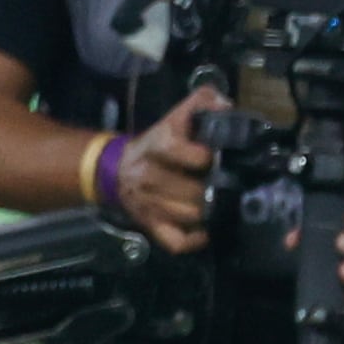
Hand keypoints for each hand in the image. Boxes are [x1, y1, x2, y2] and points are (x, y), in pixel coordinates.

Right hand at [113, 84, 225, 252]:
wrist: (116, 172)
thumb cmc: (155, 144)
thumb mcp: (174, 117)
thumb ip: (201, 101)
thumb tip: (226, 105)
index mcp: (157, 146)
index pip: (177, 150)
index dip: (202, 156)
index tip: (215, 154)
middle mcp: (150, 177)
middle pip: (193, 191)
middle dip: (214, 188)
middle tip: (228, 184)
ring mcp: (150, 205)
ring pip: (189, 216)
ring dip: (209, 211)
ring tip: (221, 203)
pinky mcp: (152, 226)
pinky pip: (176, 242)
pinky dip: (194, 239)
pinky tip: (205, 230)